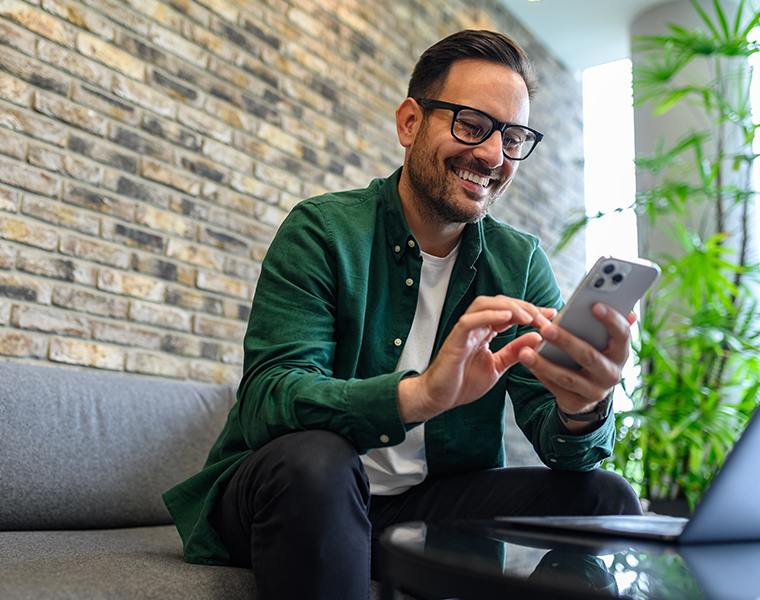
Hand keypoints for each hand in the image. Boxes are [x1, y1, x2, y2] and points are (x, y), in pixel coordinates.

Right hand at [397, 295, 555, 422]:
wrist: (440, 399)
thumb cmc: (463, 382)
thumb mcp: (498, 365)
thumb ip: (515, 351)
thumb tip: (538, 338)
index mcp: (485, 331)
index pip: (509, 311)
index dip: (531, 310)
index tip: (552, 314)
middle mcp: (475, 326)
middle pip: (500, 303)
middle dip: (525, 307)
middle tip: (545, 317)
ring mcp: (463, 331)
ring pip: (485, 305)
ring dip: (509, 307)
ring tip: (528, 317)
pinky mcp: (454, 339)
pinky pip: (470, 321)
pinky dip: (488, 316)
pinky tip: (506, 318)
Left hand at [517, 303, 635, 432]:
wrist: (587, 391)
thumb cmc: (593, 354)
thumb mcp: (602, 342)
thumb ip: (605, 325)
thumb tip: (627, 311)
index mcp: (620, 354)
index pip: (622, 335)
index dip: (611, 320)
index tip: (595, 305)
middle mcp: (611, 374)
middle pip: (589, 356)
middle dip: (567, 342)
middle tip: (546, 329)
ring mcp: (595, 392)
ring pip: (568, 377)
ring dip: (545, 364)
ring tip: (525, 352)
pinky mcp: (576, 403)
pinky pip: (555, 388)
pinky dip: (540, 375)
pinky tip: (527, 362)